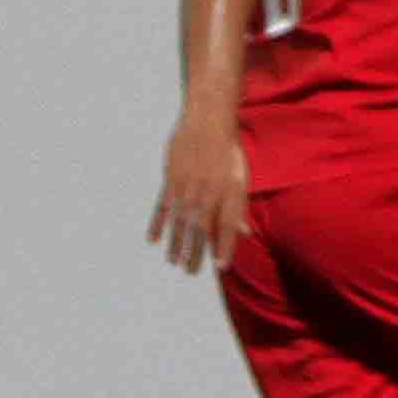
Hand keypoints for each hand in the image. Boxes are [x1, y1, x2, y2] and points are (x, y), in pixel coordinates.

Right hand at [148, 117, 247, 274]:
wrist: (207, 123)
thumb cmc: (227, 153)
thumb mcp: (240, 179)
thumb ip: (239, 208)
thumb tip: (245, 233)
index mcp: (229, 192)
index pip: (227, 227)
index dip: (224, 247)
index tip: (221, 267)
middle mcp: (208, 193)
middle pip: (201, 230)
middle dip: (196, 253)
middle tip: (191, 273)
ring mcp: (187, 188)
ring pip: (180, 223)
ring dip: (176, 245)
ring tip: (174, 263)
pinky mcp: (170, 181)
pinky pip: (162, 208)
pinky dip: (157, 225)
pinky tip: (153, 241)